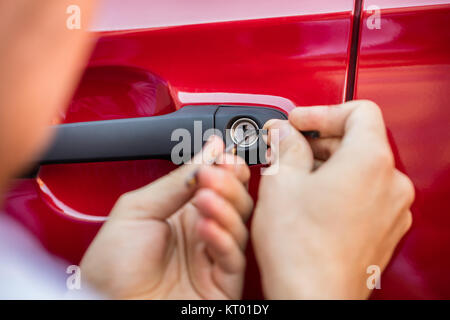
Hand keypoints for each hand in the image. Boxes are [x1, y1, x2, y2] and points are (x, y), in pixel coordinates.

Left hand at [81, 136, 252, 298]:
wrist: (104, 306)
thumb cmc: (112, 266)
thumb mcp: (138, 209)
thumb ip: (176, 181)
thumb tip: (208, 150)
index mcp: (184, 211)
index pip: (219, 182)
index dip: (225, 166)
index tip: (221, 154)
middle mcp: (202, 231)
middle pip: (236, 200)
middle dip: (229, 182)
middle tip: (213, 174)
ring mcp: (212, 256)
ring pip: (240, 225)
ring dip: (225, 206)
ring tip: (204, 198)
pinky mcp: (221, 282)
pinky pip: (233, 256)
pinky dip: (223, 238)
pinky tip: (205, 226)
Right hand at [252, 100, 414, 298]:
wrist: (313, 300)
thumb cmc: (301, 251)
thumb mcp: (280, 182)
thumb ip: (285, 146)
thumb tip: (283, 133)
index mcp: (370, 160)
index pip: (358, 111)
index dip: (322, 112)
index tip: (298, 123)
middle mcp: (390, 184)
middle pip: (358, 140)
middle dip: (318, 140)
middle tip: (287, 148)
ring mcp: (391, 210)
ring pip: (359, 170)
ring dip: (326, 166)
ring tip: (294, 179)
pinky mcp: (383, 231)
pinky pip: (364, 196)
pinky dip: (338, 190)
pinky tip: (310, 204)